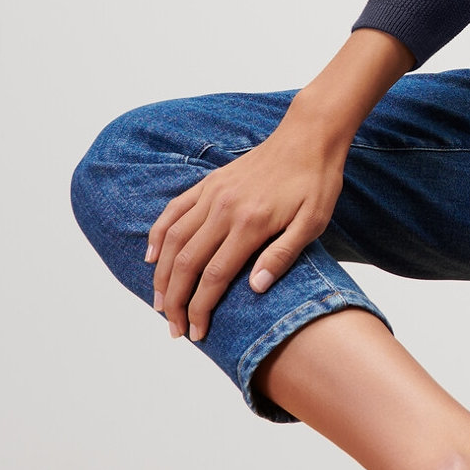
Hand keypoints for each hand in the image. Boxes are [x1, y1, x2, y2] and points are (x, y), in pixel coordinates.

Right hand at [145, 105, 348, 343]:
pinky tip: (153, 256)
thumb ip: (283, 255)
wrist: (309, 135)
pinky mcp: (209, 183)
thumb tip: (255, 288)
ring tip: (160, 303)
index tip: (196, 333)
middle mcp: (223, 209)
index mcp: (250, 224)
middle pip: (186, 263)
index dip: (200, 309)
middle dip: (175, 301)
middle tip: (174, 328)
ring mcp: (213, 194)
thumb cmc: (316, 181)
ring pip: (173, 240)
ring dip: (162, 275)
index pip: (213, 277)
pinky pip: (174, 210)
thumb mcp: (314, 222)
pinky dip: (158, 235)